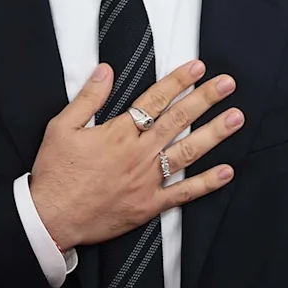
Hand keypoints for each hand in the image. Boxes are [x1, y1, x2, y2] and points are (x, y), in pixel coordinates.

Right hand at [30, 59, 243, 248]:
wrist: (50, 219)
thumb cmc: (55, 174)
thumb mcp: (62, 128)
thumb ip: (88, 98)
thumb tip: (106, 70)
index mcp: (119, 133)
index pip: (155, 100)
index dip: (179, 81)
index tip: (199, 67)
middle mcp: (139, 153)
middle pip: (179, 120)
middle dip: (206, 99)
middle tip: (228, 84)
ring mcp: (147, 179)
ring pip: (187, 152)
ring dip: (214, 134)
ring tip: (236, 118)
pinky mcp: (149, 205)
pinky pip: (183, 193)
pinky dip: (206, 184)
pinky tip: (226, 172)